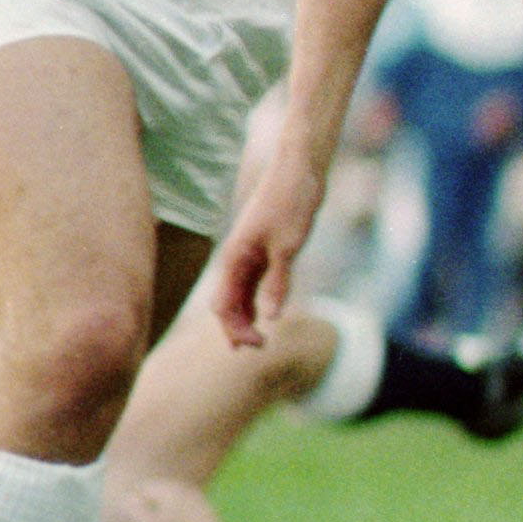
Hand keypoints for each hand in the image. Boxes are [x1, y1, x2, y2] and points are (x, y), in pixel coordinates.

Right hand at [209, 148, 324, 348]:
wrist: (298, 172)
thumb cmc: (291, 204)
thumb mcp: (288, 246)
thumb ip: (278, 282)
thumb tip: (269, 318)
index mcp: (234, 259)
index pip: (223, 306)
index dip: (235, 329)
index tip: (256, 346)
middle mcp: (236, 259)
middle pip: (228, 303)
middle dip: (237, 328)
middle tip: (256, 349)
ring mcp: (249, 254)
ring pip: (239, 293)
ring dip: (245, 316)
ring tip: (256, 340)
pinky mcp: (264, 248)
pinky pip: (253, 281)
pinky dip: (255, 299)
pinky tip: (263, 312)